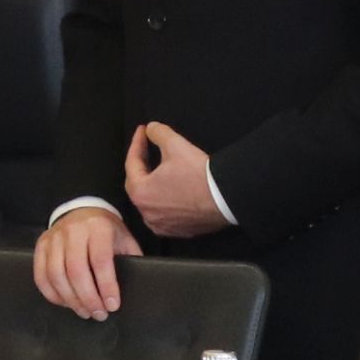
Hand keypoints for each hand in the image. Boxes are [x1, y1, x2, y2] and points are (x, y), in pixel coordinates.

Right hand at [33, 203, 140, 319]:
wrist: (83, 211)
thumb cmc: (107, 232)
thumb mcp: (124, 241)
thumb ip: (130, 261)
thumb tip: (133, 290)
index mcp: (98, 228)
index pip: (100, 260)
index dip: (106, 286)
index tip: (112, 305)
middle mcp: (73, 230)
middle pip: (76, 270)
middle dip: (88, 298)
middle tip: (99, 314)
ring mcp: (53, 238)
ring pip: (56, 274)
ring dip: (70, 299)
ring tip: (84, 311)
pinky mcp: (41, 246)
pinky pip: (41, 275)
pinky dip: (52, 294)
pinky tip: (66, 303)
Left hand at [123, 121, 225, 241]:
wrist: (227, 198)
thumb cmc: (199, 174)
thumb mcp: (176, 145)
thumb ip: (159, 133)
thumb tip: (152, 129)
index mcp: (141, 193)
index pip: (132, 163)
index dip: (137, 144)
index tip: (142, 131)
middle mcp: (147, 213)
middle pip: (138, 184)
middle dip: (141, 165)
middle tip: (146, 149)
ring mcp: (163, 225)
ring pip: (151, 202)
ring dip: (152, 185)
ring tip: (158, 171)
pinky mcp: (179, 231)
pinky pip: (165, 215)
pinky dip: (165, 203)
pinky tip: (171, 193)